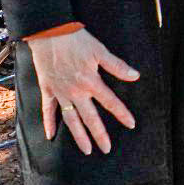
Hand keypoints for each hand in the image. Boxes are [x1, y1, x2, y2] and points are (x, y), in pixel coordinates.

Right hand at [27, 27, 138, 153]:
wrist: (49, 34)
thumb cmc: (76, 40)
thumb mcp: (100, 51)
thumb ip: (117, 66)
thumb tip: (136, 76)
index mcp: (91, 82)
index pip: (110, 102)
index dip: (122, 113)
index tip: (131, 124)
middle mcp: (75, 91)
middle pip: (90, 118)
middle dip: (99, 135)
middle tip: (106, 149)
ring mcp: (60, 93)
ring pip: (71, 119)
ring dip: (78, 135)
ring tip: (86, 150)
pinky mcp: (47, 90)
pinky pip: (48, 110)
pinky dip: (49, 123)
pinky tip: (51, 136)